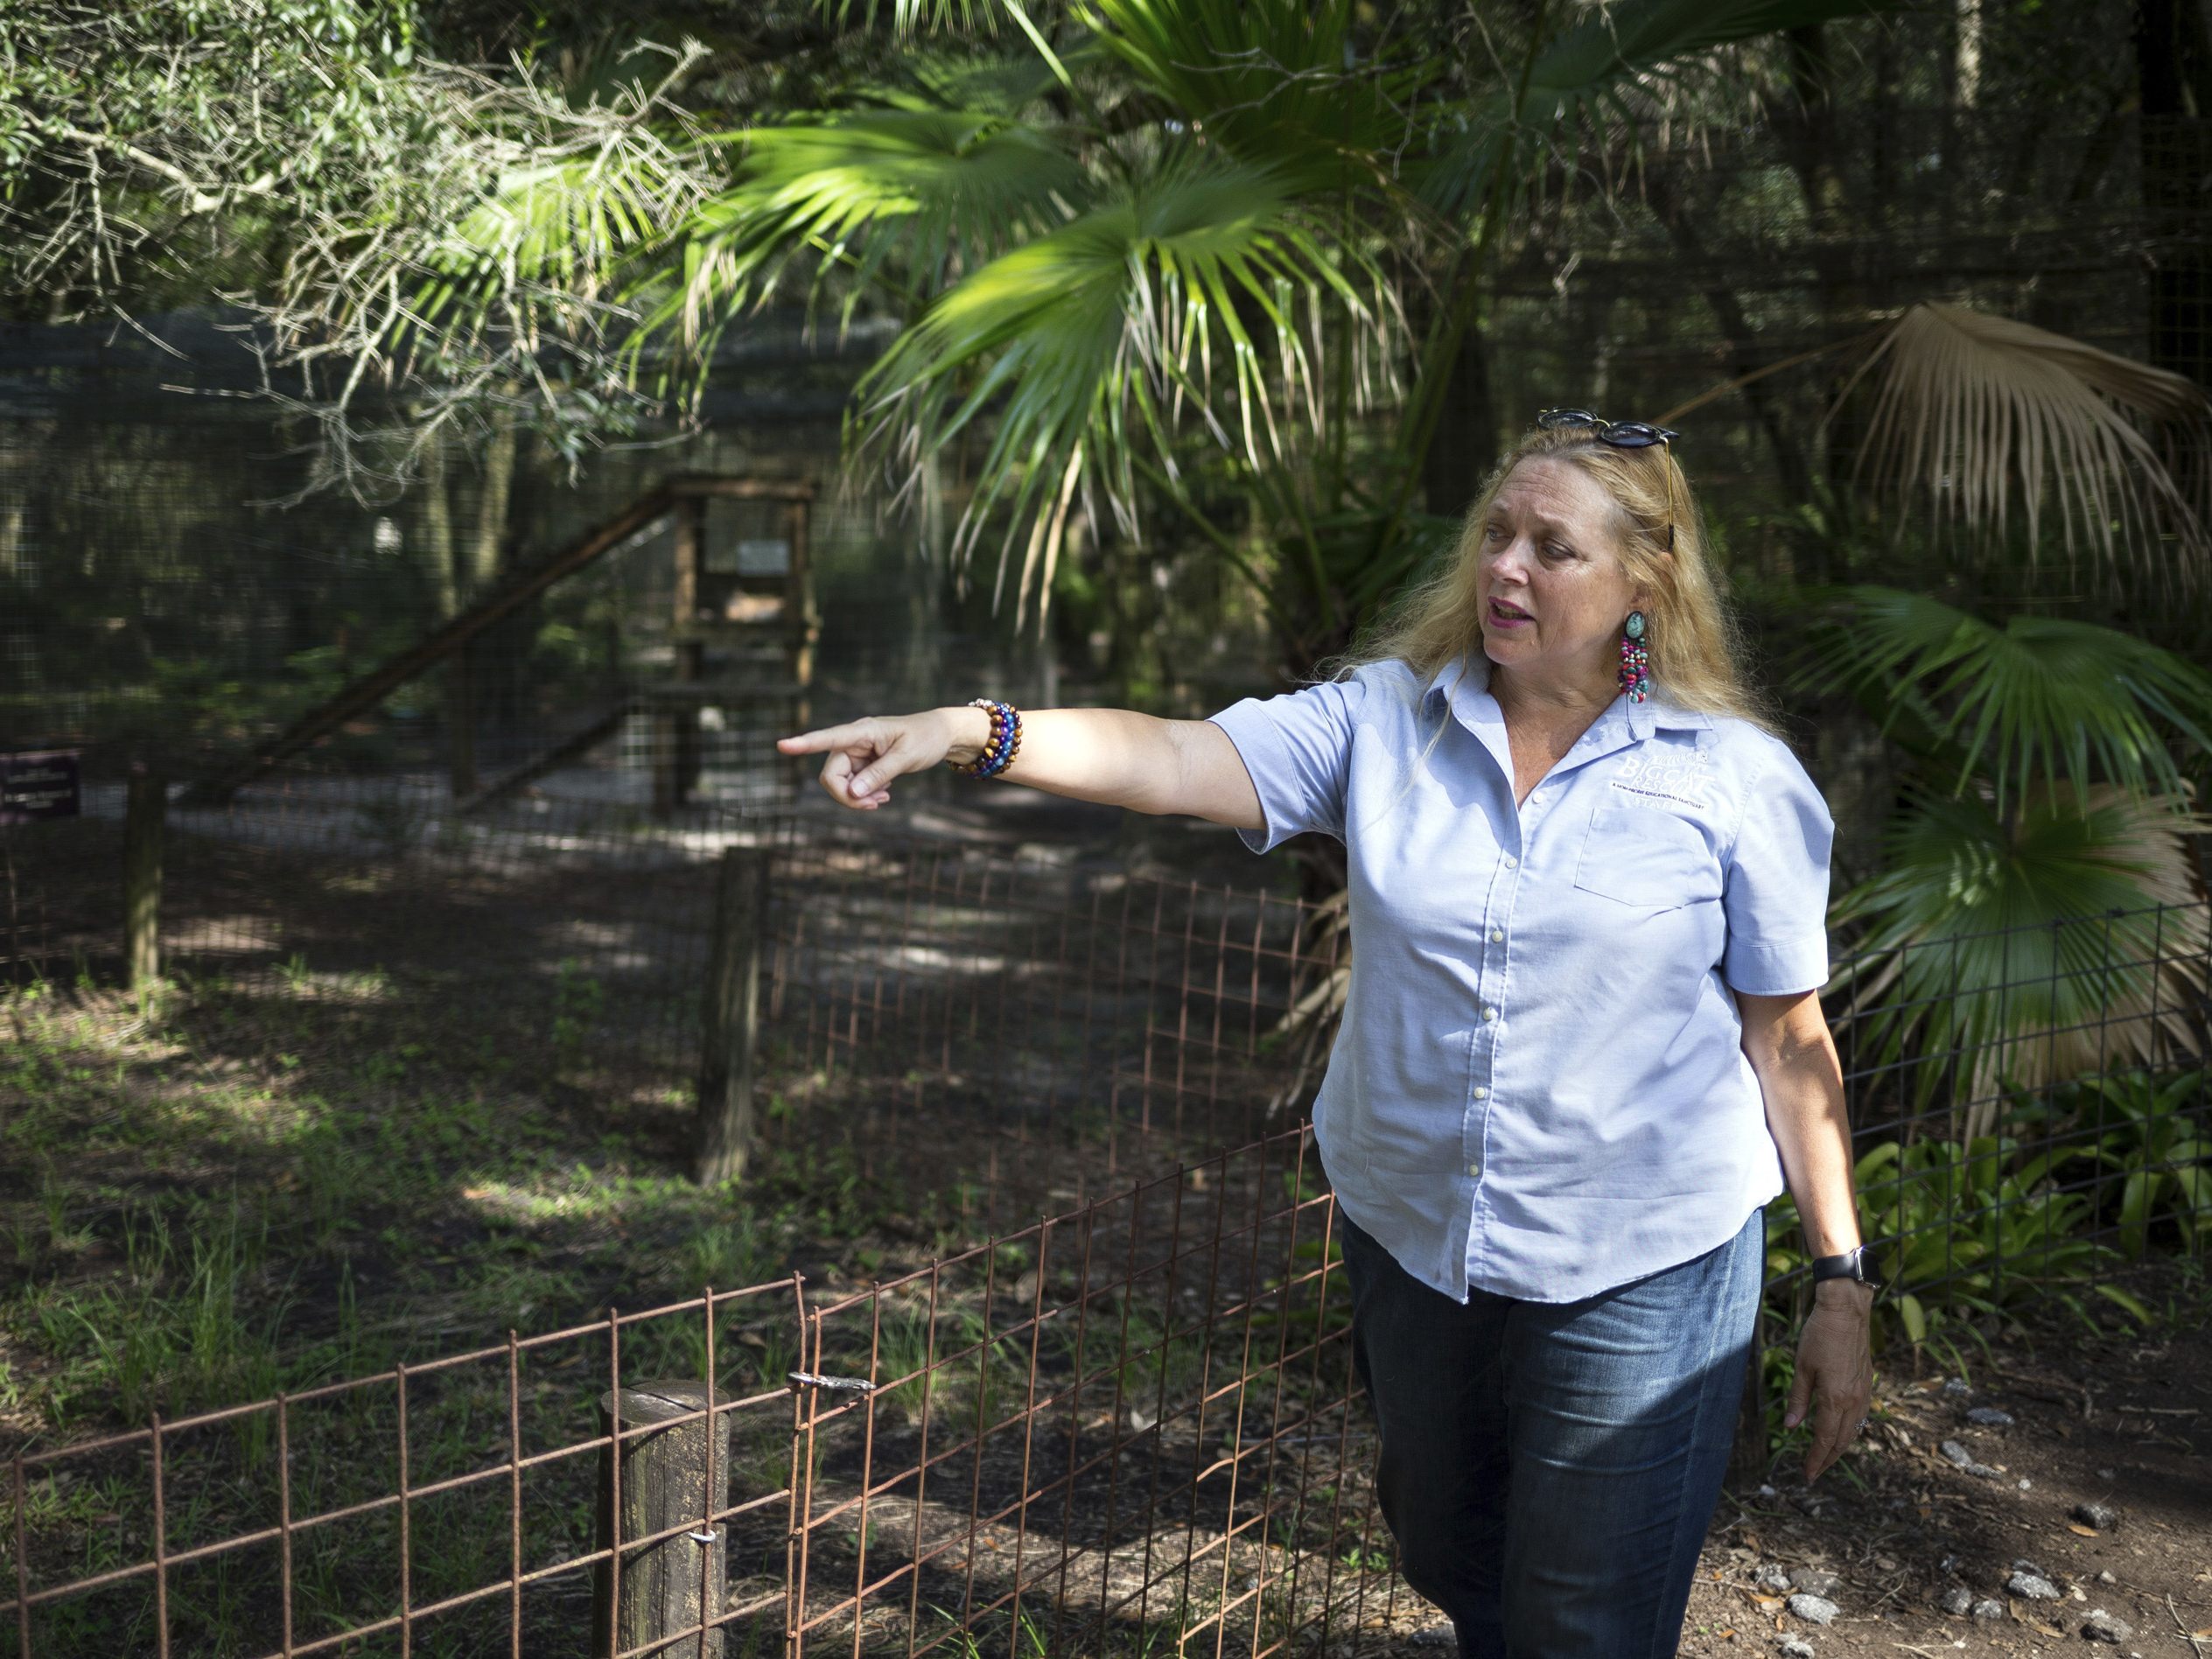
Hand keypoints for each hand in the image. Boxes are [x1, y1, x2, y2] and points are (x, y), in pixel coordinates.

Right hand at [776, 711, 965, 808]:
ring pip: (840, 783)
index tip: (782, 745)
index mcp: (862, 731)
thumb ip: (879, 775)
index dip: (804, 744)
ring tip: (884, 799)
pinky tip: (883, 796)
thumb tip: (853, 792)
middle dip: (848, 795)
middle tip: (875, 805)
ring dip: (858, 797)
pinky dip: (864, 795)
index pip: (828, 738)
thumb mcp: (906, 757)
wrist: (941, 736)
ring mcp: (856, 753)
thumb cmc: (926, 739)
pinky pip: (852, 785)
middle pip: (832, 775)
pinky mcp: (862, 764)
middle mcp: (853, 741)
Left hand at [1785, 1280, 1874, 1482]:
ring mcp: (1864, 1393)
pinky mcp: (1867, 1384)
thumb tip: (1790, 1427)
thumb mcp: (1801, 1367)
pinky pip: (1860, 1417)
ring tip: (1825, 1457)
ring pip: (1853, 1431)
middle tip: (1814, 1472)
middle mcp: (1854, 1401)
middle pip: (1841, 1441)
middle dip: (1827, 1459)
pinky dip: (1849, 1431)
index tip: (1807, 1475)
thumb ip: (1798, 1399)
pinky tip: (1841, 1432)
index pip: (1824, 1439)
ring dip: (1839, 1447)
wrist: (1847, 1312)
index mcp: (1835, 1398)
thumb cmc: (1819, 1336)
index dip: (1815, 1460)